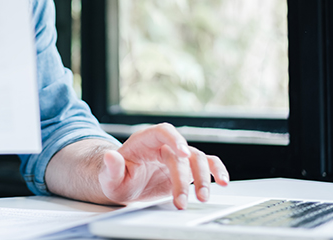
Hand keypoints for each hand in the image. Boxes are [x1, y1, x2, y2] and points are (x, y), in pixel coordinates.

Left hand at [98, 123, 228, 208]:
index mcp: (144, 141)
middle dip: (184, 178)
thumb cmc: (116, 178)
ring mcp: (177, 157)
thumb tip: (110, 156)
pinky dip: (217, 171)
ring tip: (202, 198)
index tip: (183, 153)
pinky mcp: (186, 169)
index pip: (163, 131)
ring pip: (198, 159)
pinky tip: (223, 182)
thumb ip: (111, 167)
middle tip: (182, 200)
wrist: (124, 185)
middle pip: (182, 153)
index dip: (175, 139)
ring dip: (203, 178)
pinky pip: (207, 165)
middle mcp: (163, 146)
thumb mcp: (109, 177)